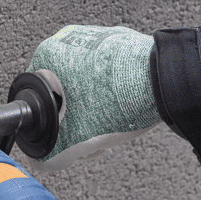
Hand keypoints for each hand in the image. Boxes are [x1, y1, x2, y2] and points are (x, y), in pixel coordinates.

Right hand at [27, 25, 160, 170]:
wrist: (166, 81)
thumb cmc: (121, 98)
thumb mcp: (75, 140)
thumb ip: (50, 156)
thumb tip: (42, 160)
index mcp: (47, 55)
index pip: (34, 100)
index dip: (48, 125)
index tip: (63, 135)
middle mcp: (67, 40)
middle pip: (60, 95)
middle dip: (73, 120)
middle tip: (88, 134)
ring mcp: (94, 38)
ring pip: (82, 86)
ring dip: (91, 110)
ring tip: (107, 121)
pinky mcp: (117, 43)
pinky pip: (102, 76)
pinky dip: (107, 94)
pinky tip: (119, 107)